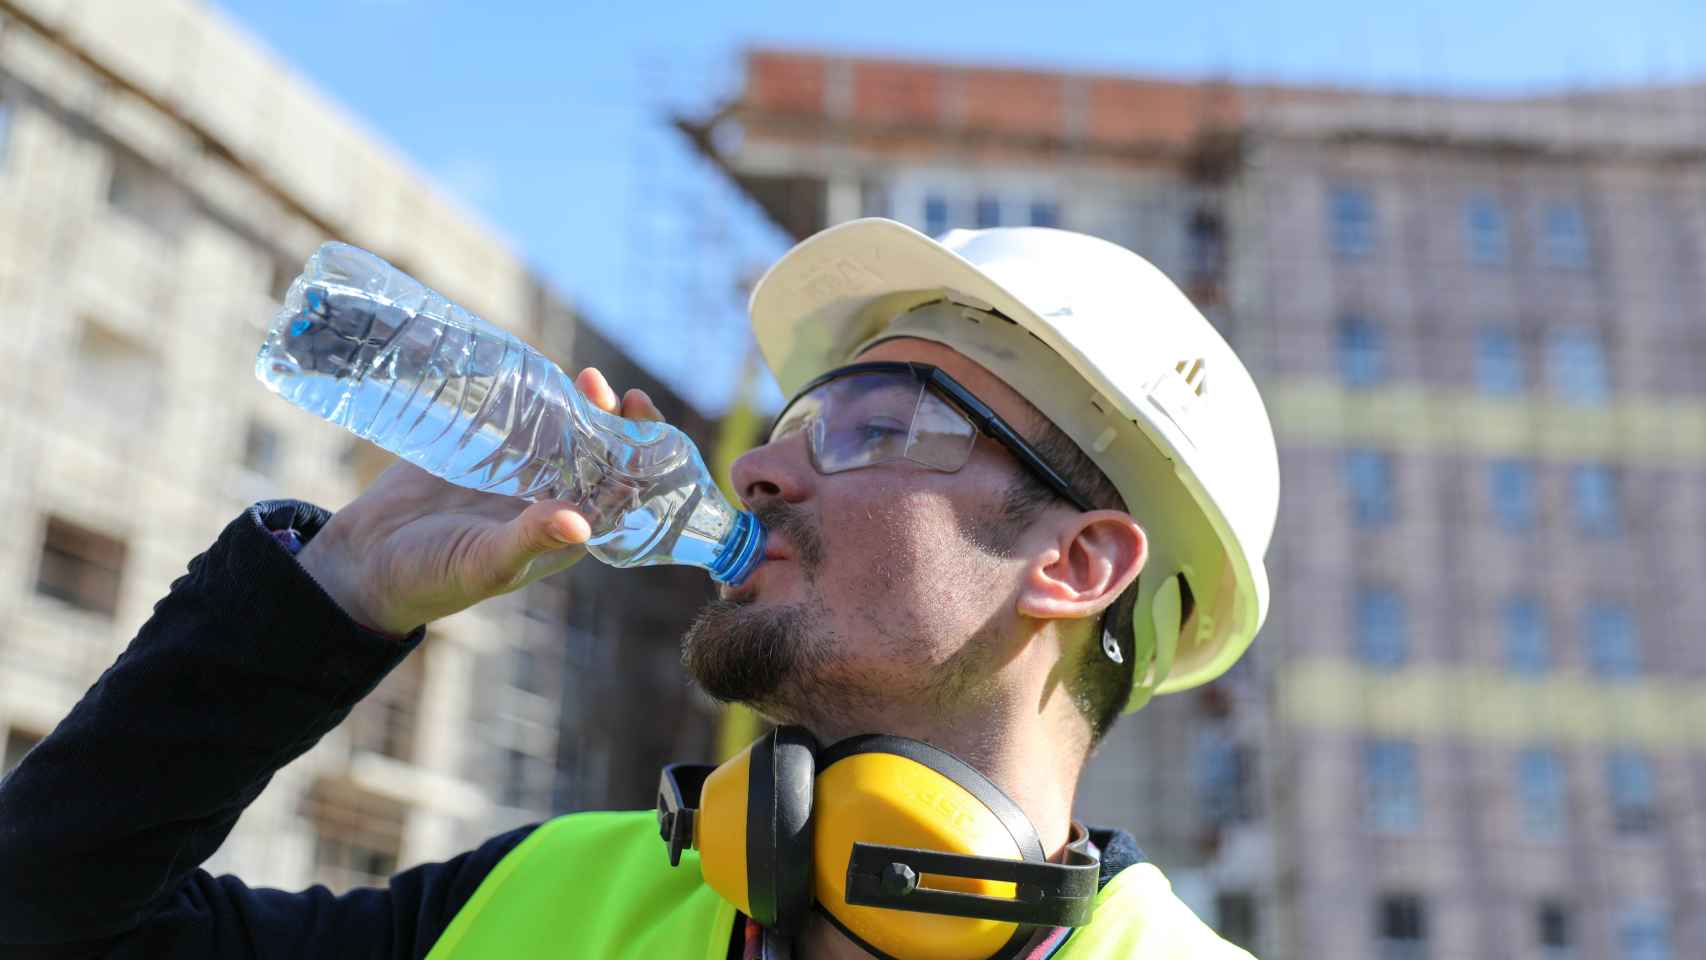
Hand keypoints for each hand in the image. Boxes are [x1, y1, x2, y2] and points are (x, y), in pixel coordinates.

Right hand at [295, 368, 663, 635]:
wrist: (366, 562)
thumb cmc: (433, 578)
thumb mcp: (485, 563)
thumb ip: (530, 540)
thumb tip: (581, 523)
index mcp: (567, 531)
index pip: (621, 492)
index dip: (640, 461)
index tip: (640, 433)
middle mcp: (551, 498)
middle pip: (599, 453)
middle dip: (613, 422)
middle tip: (605, 389)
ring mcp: (519, 471)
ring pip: (565, 430)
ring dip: (579, 405)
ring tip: (585, 379)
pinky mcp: (485, 449)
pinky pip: (521, 418)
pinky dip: (534, 397)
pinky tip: (539, 374)